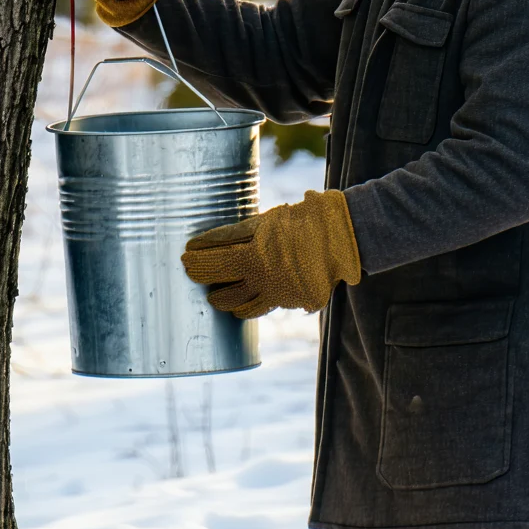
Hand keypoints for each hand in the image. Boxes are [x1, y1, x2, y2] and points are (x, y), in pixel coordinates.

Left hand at [181, 190, 361, 318]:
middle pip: (220, 287)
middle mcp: (261, 279)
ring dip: (224, 301)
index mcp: (251, 256)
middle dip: (204, 281)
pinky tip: (244, 305)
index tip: (186, 254)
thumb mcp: (266, 221)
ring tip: (217, 298)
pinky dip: (249, 308)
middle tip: (195, 274)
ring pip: (239, 307)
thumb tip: (207, 242)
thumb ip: (239, 234)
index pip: (210, 260)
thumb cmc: (303, 220)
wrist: (342, 237)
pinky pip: (262, 308)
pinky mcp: (290, 301)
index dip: (194, 258)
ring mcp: (276, 293)